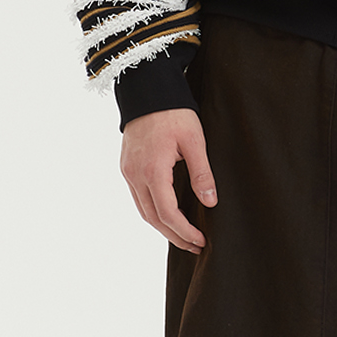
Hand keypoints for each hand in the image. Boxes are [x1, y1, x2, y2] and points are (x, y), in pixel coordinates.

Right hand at [120, 108, 216, 251]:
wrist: (147, 90)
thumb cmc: (173, 112)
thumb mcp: (194, 141)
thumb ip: (202, 173)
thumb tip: (210, 202)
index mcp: (153, 171)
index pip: (167, 214)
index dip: (184, 231)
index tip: (201, 241)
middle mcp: (135, 175)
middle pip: (153, 219)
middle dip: (174, 236)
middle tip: (195, 246)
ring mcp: (128, 172)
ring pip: (143, 211)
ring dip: (163, 227)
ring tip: (184, 236)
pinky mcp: (127, 167)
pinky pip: (138, 198)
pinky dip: (153, 212)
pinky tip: (168, 215)